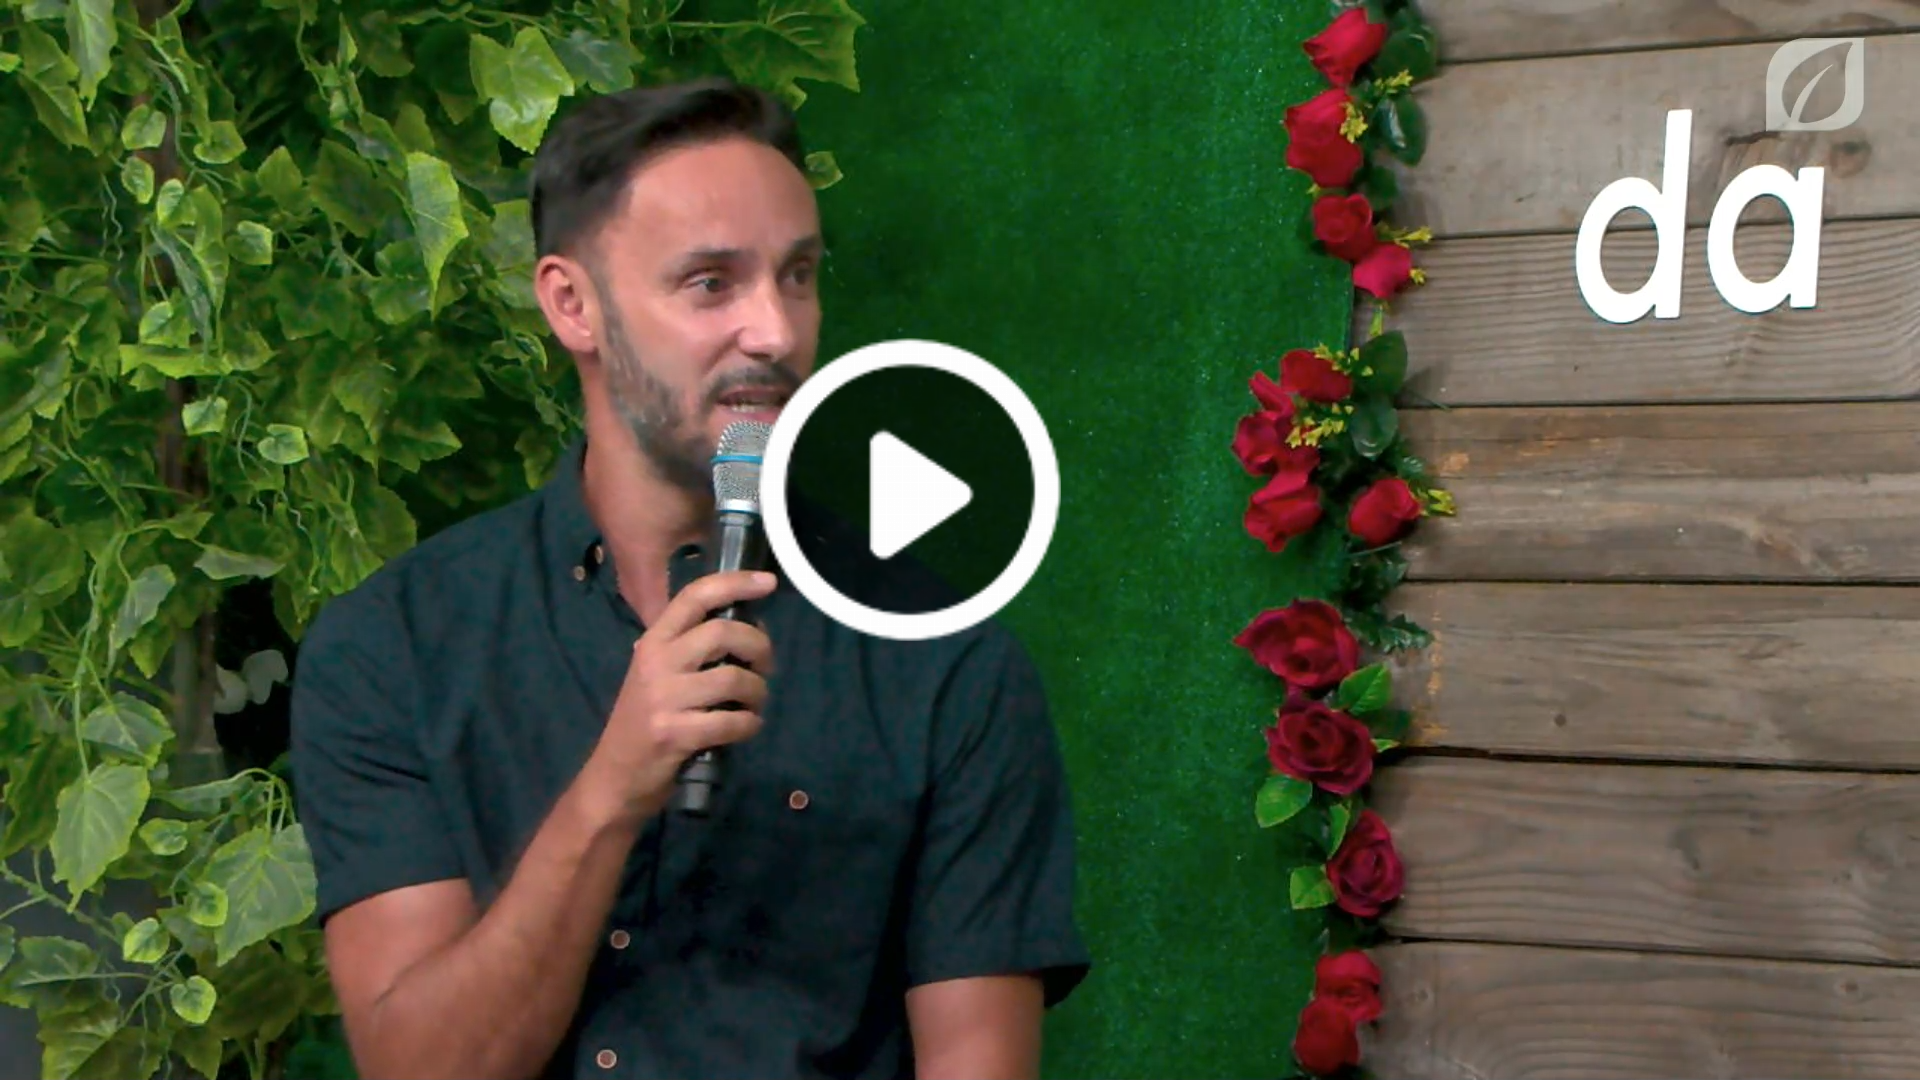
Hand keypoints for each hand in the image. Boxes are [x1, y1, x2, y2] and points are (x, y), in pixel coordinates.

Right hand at [583, 570, 778, 822]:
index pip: (694, 596)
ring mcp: (663, 698)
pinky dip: (749, 725)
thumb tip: (746, 631)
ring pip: (733, 679)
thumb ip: (689, 650)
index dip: (734, 583)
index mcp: (653, 642)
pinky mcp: (674, 733)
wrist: (614, 778)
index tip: (767, 582)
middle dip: (758, 646)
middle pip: (722, 632)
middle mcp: (656, 662)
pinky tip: (745, 728)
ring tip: (755, 703)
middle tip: (765, 667)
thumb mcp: (656, 676)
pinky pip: (731, 721)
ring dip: (758, 692)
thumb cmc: (643, 723)